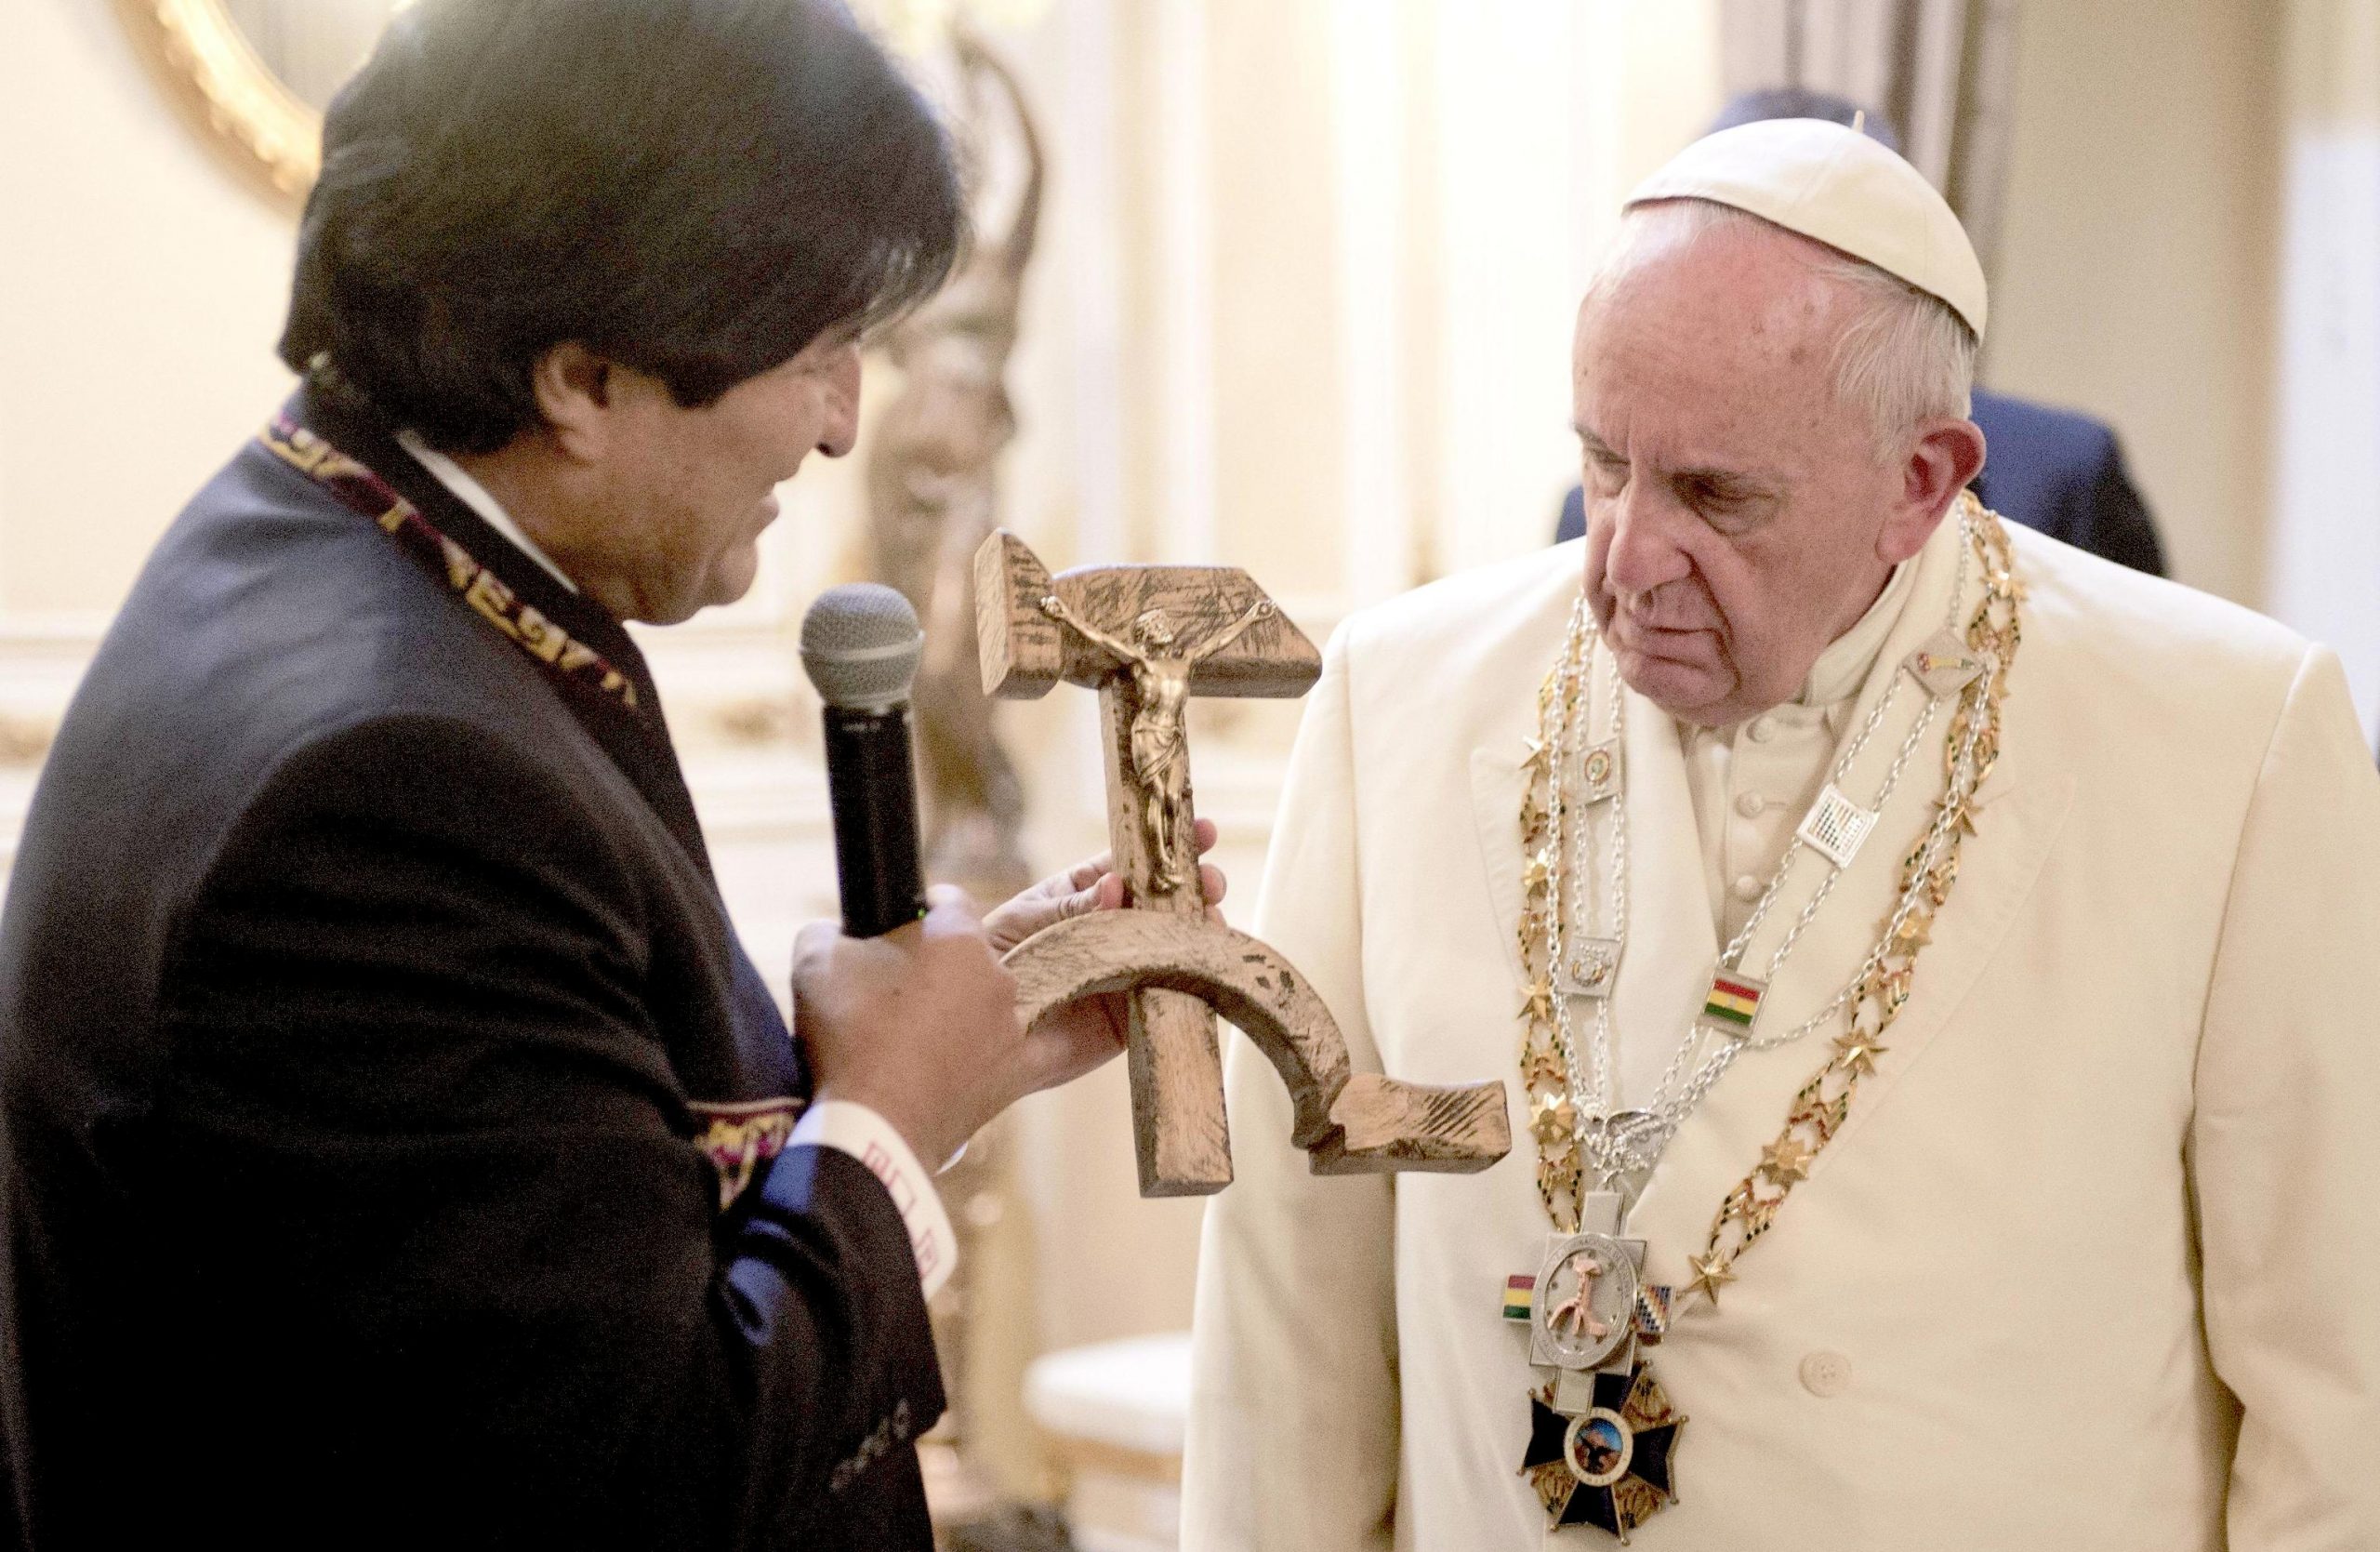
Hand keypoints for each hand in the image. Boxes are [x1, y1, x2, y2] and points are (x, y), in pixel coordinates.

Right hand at [793, 887, 1028, 1168]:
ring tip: (916, 1035)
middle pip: (969, 955)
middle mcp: (996, 976)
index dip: (921, 911)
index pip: (949, 902)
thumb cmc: (846, 1036)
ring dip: (962, 1006)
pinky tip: (1063, 1039)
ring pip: (989, 1000)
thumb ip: (830, 931)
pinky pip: (1051, 1049)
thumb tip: (837, 933)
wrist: (870, 1126)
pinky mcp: (1015, 1073)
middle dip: (937, 965)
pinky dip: (1054, 1042)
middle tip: (896, 992)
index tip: (901, 928)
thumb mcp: (814, 961)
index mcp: (957, 939)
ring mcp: (1011, 1027)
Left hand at [980, 819, 1227, 1090]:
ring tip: (1210, 921)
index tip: (1205, 830)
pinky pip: (1172, 995)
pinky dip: (1193, 978)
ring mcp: (1130, 971)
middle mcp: (1116, 930)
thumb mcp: (1026, 920)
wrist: (981, 1033)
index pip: (1135, 864)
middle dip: (1196, 888)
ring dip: (1200, 930)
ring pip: (1178, 945)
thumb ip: (1072, 907)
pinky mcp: (1136, 1015)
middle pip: (1167, 903)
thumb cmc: (995, 960)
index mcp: (1087, 894)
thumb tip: (1114, 886)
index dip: (1169, 847)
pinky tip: (1207, 964)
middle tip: (1210, 882)